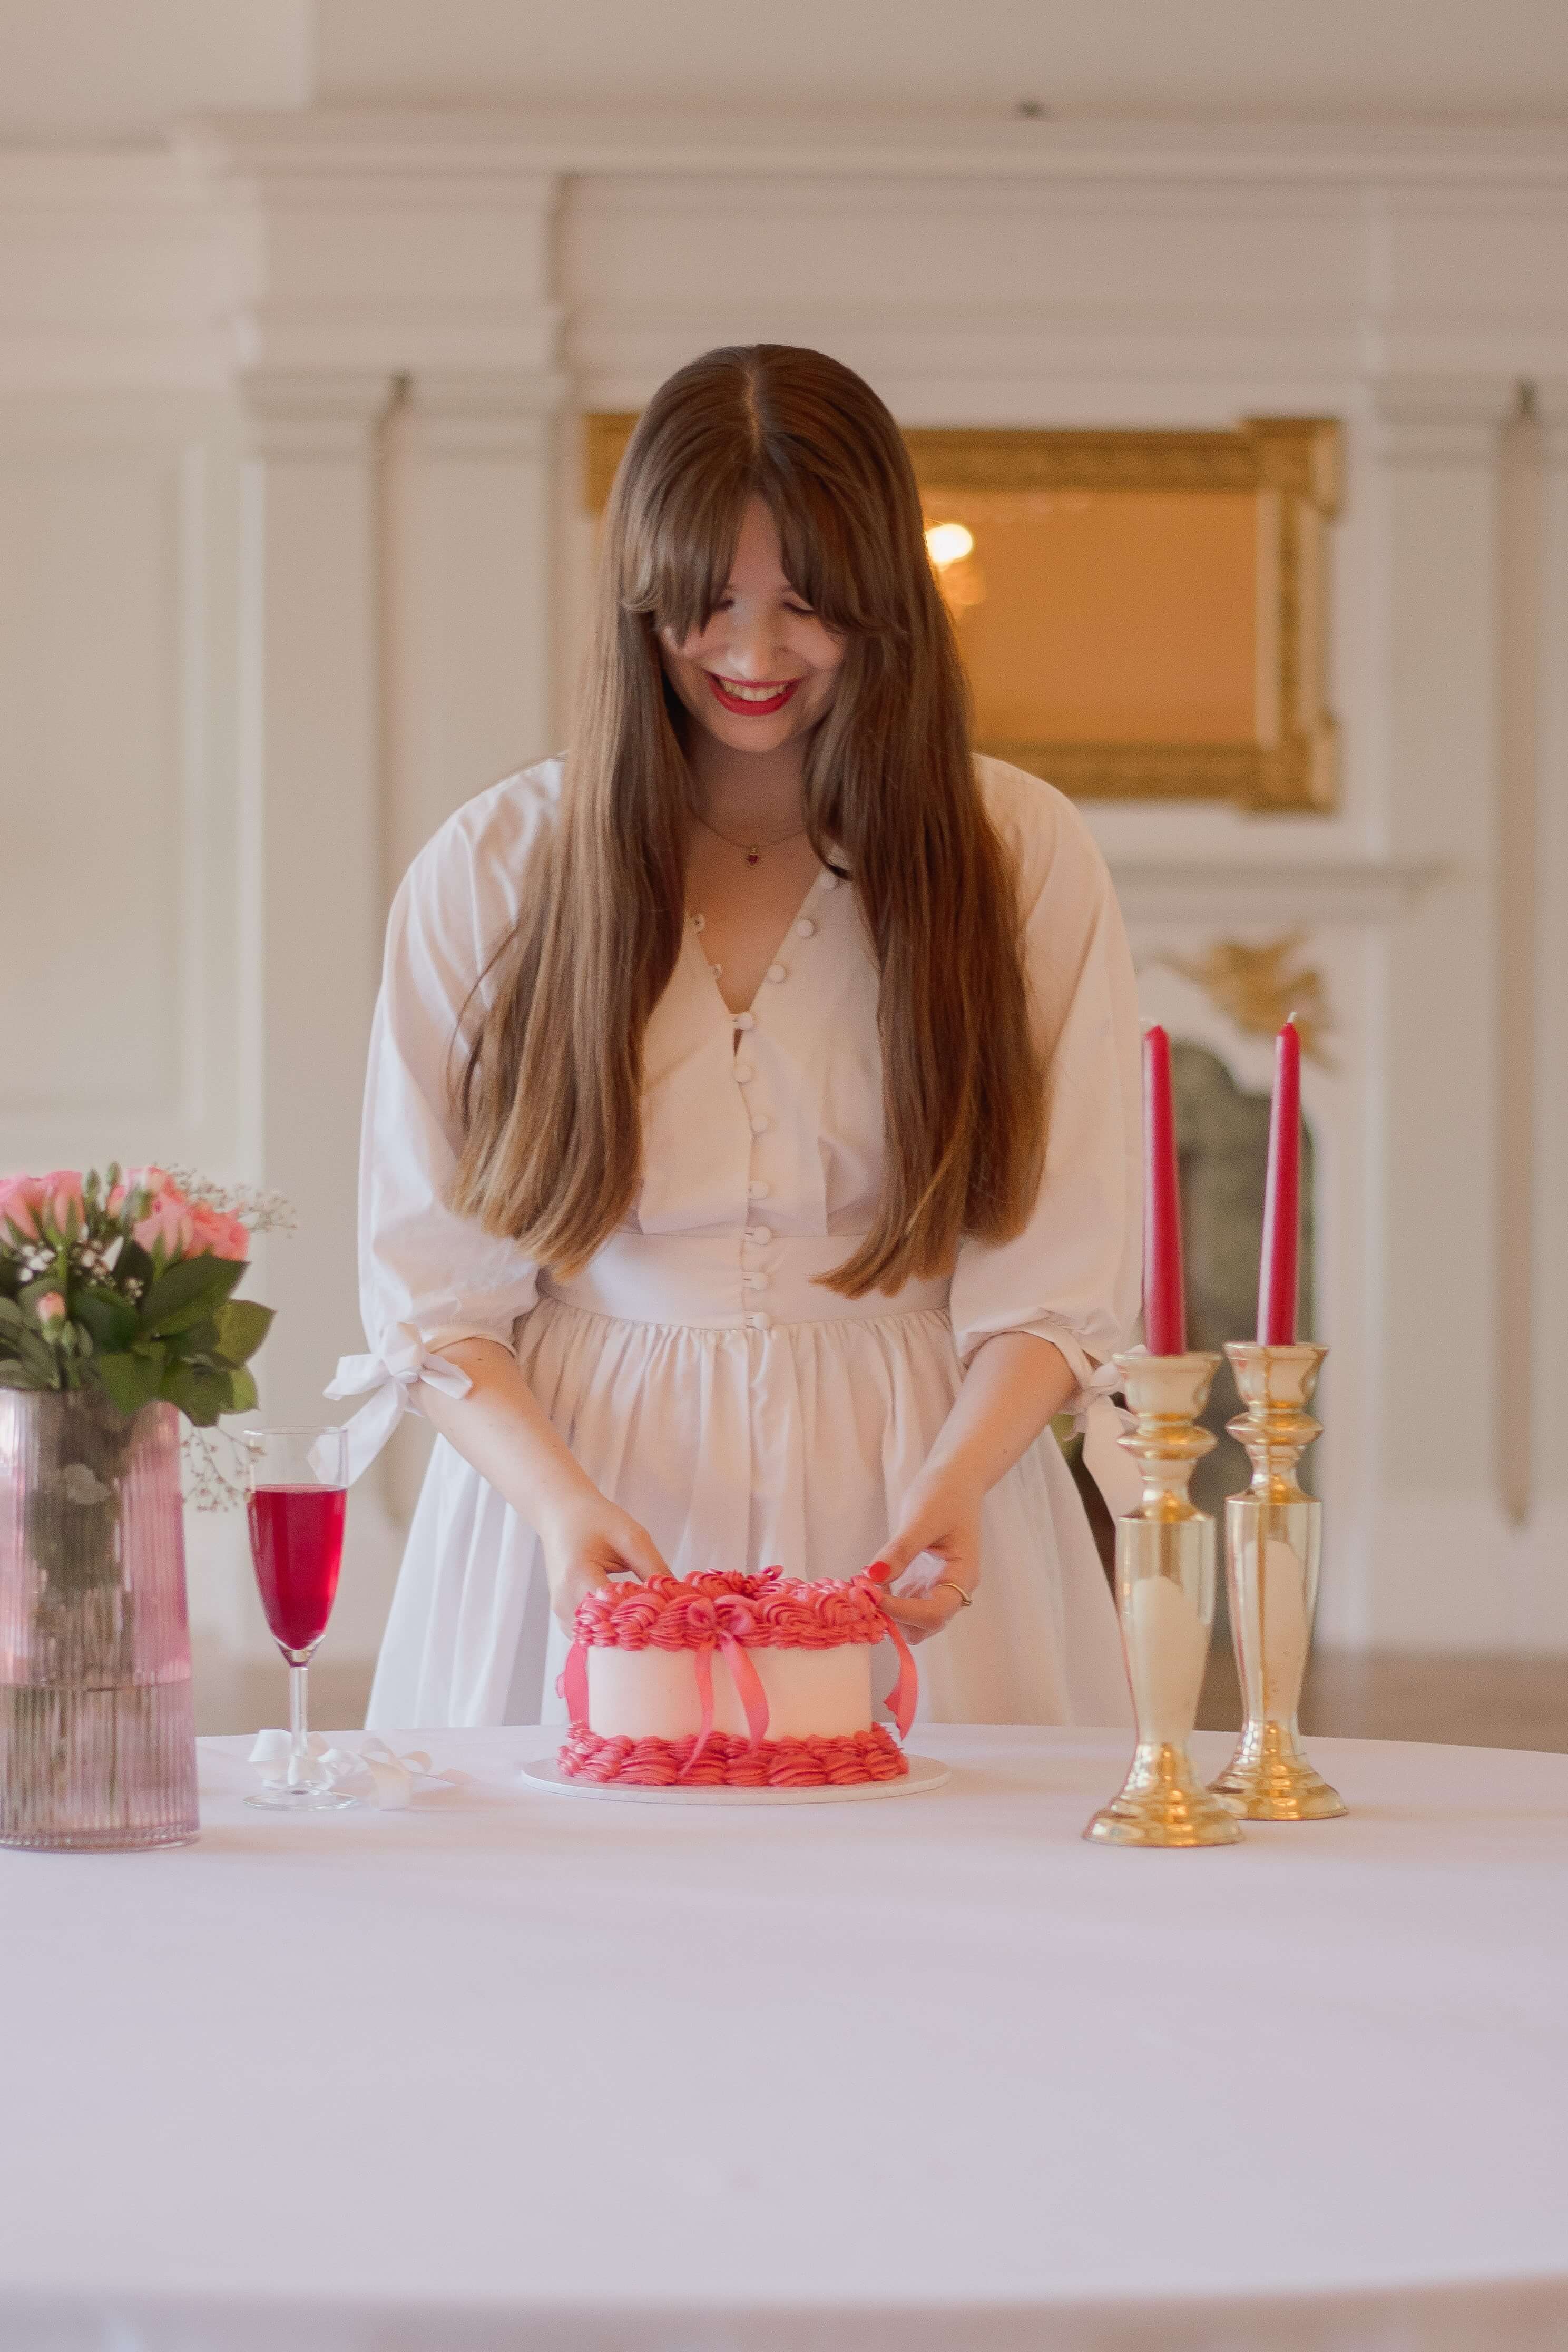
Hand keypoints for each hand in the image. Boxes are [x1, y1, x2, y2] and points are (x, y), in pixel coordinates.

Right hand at [538, 1491, 669, 1631]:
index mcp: (578, 1576)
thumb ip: (654, 1568)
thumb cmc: (596, 1519)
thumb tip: (678, 1599)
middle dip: (634, 1633)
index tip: (668, 1620)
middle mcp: (564, 1600)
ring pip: (595, 1639)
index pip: (613, 1614)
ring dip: (621, 1635)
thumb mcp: (631, 1537)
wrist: (560, 1513)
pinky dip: (608, 1632)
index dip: (642, 1620)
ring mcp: (560, 1611)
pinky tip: (628, 1622)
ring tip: (647, 1624)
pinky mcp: (562, 1615)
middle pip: (604, 1633)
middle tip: (662, 1628)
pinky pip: (588, 1634)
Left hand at [874, 1468, 981, 1643]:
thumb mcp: (922, 1518)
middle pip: (924, 1625)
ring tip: (863, 1591)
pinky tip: (868, 1584)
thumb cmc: (946, 1493)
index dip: (902, 1611)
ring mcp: (936, 1587)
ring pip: (913, 1620)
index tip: (870, 1597)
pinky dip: (885, 1601)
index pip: (934, 1612)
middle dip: (894, 1619)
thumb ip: (901, 1550)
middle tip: (863, 1599)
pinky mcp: (922, 1581)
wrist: (956, 1478)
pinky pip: (904, 1603)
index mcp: (962, 1576)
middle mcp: (952, 1589)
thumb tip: (874, 1576)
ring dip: (887, 1613)